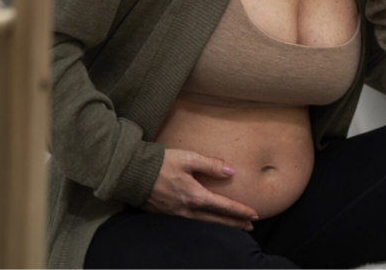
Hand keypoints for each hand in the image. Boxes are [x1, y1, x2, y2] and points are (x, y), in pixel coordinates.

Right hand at [140, 148, 258, 230]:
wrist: (131, 173)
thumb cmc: (161, 164)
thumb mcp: (189, 159)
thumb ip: (211, 165)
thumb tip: (231, 171)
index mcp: (195, 196)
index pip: (224, 206)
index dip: (240, 211)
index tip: (254, 215)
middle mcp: (187, 209)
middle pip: (217, 220)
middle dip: (235, 224)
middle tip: (250, 227)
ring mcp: (176, 214)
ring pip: (204, 223)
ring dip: (221, 225)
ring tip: (234, 226)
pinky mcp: (166, 213)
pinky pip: (191, 222)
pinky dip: (204, 223)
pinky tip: (208, 221)